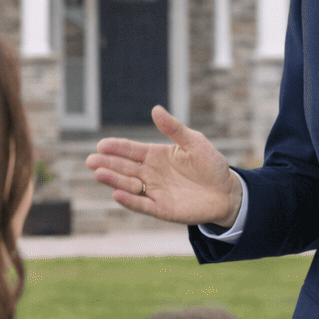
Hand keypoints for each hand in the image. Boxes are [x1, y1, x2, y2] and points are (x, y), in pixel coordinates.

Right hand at [87, 105, 242, 227]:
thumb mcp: (195, 142)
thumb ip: (175, 129)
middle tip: (90, 161)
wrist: (227, 192)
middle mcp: (150, 173)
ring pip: (128, 185)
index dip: (116, 147)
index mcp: (155, 155)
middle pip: (124, 168)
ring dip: (113, 180)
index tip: (101, 145)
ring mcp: (154, 191)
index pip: (130, 150)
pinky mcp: (161, 209)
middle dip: (107, 164)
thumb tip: (155, 109)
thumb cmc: (211, 165)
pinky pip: (141, 204)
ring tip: (99, 174)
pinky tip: (116, 193)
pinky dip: (129, 200)